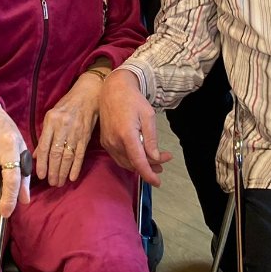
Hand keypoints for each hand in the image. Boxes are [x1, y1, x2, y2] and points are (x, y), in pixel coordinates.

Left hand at [36, 73, 101, 186]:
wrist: (88, 94)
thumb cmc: (67, 105)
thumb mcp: (51, 116)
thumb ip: (44, 135)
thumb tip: (34, 155)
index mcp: (51, 122)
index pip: (44, 146)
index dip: (42, 163)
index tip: (40, 175)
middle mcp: (62, 127)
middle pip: (56, 154)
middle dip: (53, 171)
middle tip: (51, 183)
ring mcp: (75, 132)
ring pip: (67, 156)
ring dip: (63, 171)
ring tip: (59, 182)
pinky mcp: (86, 135)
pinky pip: (80, 154)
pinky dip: (76, 167)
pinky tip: (72, 177)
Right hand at [98, 70, 172, 186]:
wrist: (113, 89)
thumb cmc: (133, 100)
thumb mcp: (148, 115)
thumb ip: (151, 139)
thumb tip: (155, 158)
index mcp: (126, 135)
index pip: (139, 162)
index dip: (149, 175)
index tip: (158, 182)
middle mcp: (115, 142)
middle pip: (134, 164)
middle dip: (150, 165)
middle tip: (165, 159)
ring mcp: (108, 143)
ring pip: (126, 163)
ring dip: (140, 164)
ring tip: (156, 161)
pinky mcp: (105, 142)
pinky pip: (119, 157)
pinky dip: (130, 160)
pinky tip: (140, 155)